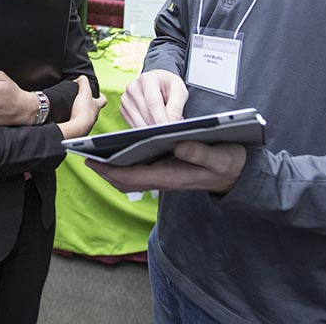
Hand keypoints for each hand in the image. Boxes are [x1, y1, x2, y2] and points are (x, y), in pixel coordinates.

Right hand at [58, 75, 106, 138]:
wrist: (77, 128)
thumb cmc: (83, 111)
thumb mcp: (84, 91)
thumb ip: (83, 82)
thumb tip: (81, 77)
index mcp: (97, 106)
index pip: (103, 100)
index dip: (101, 95)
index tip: (96, 92)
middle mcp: (94, 115)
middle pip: (94, 108)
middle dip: (89, 103)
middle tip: (81, 98)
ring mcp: (87, 123)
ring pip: (86, 115)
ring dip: (81, 111)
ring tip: (73, 106)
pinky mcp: (79, 128)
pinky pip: (77, 121)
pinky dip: (74, 118)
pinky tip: (68, 115)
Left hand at [86, 141, 246, 194]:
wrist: (240, 173)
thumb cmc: (230, 163)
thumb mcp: (220, 157)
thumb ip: (201, 153)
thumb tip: (177, 146)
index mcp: (173, 176)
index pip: (134, 176)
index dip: (111, 169)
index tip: (92, 160)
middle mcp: (165, 178)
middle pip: (127, 179)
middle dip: (105, 170)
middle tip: (85, 156)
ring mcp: (165, 175)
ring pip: (131, 175)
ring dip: (113, 167)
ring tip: (95, 152)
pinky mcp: (167, 169)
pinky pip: (140, 169)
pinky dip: (125, 163)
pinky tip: (119, 150)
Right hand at [120, 69, 187, 126]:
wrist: (158, 82)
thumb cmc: (168, 85)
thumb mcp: (179, 91)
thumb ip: (176, 108)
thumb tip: (170, 124)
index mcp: (147, 79)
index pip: (153, 103)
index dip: (161, 119)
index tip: (169, 130)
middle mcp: (133, 87)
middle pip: (146, 114)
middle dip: (159, 125)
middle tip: (171, 125)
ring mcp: (126, 98)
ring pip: (139, 123)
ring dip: (153, 128)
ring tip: (163, 119)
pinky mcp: (123, 109)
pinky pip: (134, 125)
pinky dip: (146, 127)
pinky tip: (153, 120)